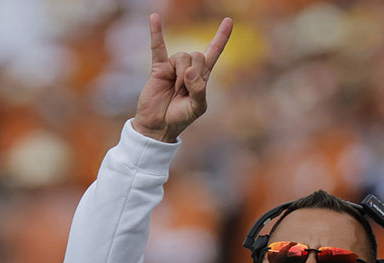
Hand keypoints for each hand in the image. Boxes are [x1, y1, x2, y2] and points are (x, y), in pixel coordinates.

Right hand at [133, 14, 232, 142]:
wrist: (159, 125)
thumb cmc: (180, 117)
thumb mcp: (197, 108)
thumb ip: (198, 90)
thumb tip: (189, 71)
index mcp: (202, 76)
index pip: (214, 52)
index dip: (221, 37)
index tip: (228, 21)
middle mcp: (189, 68)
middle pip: (197, 55)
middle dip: (193, 72)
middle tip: (185, 90)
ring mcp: (173, 67)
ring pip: (182, 56)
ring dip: (180, 75)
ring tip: (175, 89)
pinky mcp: (159, 68)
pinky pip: (158, 47)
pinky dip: (156, 32)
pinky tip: (155, 18)